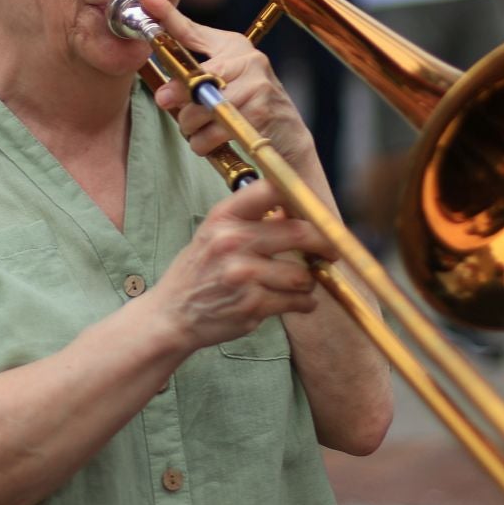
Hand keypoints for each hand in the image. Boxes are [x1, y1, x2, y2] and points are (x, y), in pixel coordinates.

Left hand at [138, 0, 317, 171]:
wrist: (288, 137)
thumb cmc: (249, 107)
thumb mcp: (224, 81)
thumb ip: (195, 75)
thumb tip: (162, 91)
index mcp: (235, 46)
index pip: (193, 30)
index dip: (167, 16)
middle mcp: (249, 59)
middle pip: (196, 74)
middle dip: (176, 92)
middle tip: (165, 101)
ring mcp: (257, 84)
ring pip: (202, 107)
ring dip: (190, 125)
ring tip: (195, 130)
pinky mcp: (261, 112)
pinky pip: (215, 130)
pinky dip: (203, 142)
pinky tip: (209, 141)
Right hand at [145, 175, 329, 352]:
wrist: (172, 314)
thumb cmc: (199, 272)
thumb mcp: (213, 233)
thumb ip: (249, 219)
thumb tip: (297, 209)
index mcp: (223, 217)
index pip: (271, 189)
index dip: (299, 197)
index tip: (315, 210)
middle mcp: (232, 241)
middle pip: (299, 232)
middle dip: (323, 243)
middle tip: (331, 250)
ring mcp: (243, 274)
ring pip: (302, 274)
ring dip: (308, 281)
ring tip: (300, 284)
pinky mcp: (253, 305)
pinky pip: (297, 301)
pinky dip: (304, 303)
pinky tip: (298, 302)